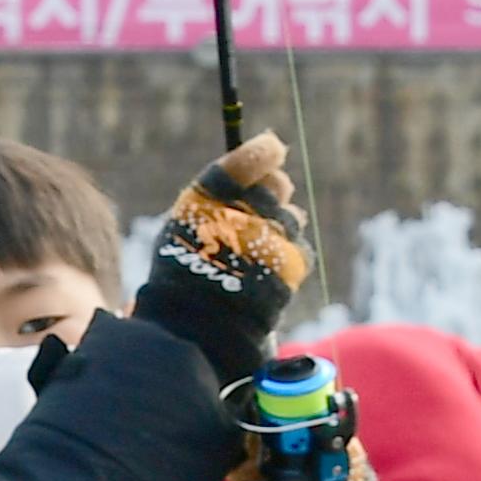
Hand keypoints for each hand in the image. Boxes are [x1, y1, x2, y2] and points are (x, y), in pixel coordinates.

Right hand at [137, 133, 312, 382]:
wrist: (195, 332)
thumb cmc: (181, 279)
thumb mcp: (182, 230)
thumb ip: (217, 199)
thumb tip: (262, 170)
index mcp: (207, 199)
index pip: (246, 160)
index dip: (263, 152)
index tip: (272, 148)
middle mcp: (242, 213)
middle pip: (277, 185)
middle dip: (273, 192)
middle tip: (261, 209)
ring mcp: (269, 238)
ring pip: (291, 217)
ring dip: (280, 228)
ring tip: (257, 254)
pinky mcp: (290, 264)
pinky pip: (299, 247)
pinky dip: (288, 255)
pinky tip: (269, 272)